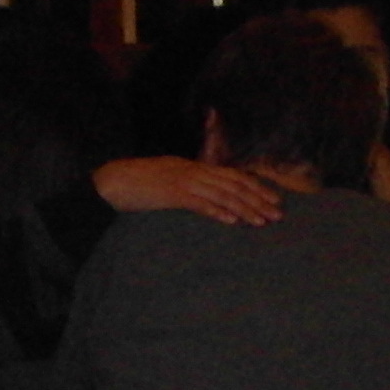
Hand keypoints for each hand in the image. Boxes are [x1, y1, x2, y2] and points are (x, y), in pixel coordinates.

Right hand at [94, 153, 283, 225]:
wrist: (111, 180)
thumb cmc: (137, 184)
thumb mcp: (168, 182)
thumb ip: (188, 188)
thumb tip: (206, 199)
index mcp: (194, 167)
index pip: (232, 176)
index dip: (256, 187)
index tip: (274, 200)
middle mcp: (193, 171)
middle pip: (233, 184)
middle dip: (258, 199)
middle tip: (278, 215)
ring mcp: (183, 181)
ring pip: (222, 194)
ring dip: (244, 209)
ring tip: (261, 222)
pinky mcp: (171, 193)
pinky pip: (199, 203)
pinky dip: (217, 212)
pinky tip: (232, 222)